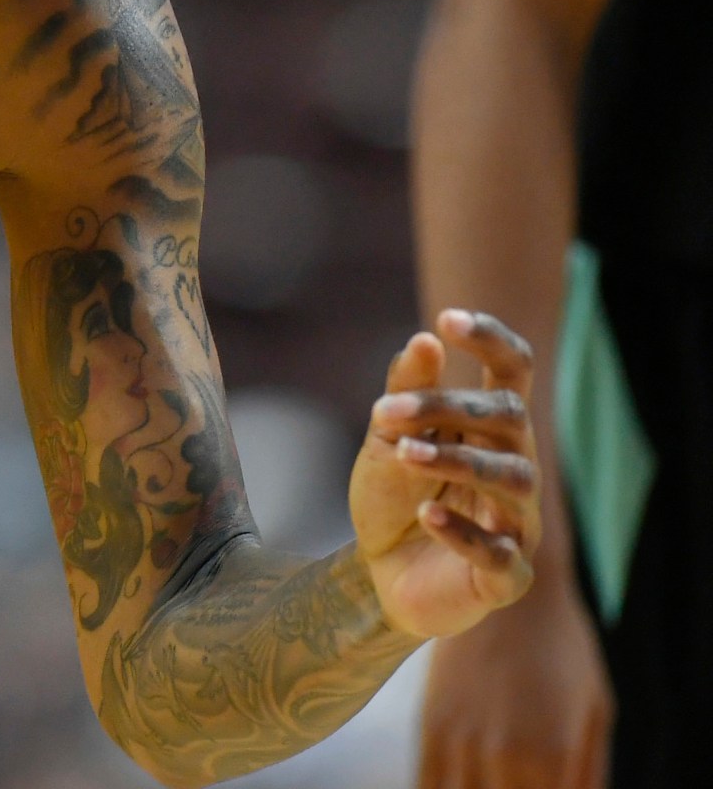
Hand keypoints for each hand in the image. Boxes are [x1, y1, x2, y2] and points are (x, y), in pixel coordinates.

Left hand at [350, 310, 539, 638]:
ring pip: (512, 480)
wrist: (377, 577)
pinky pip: (498, 552)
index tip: (448, 317)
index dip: (492, 340)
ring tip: (405, 454)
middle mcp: (516, 468)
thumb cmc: (392, 498)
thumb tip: (424, 340)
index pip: (514, 372)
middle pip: (510, 420)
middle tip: (387, 413)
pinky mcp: (505, 575)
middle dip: (450, 408)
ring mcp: (517, 523)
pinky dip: (462, 532)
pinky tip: (426, 513)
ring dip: (457, 461)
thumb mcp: (386, 441)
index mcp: (491, 430)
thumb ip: (405, 395)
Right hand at [417, 572, 610, 788]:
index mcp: (552, 754)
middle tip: (513, 784)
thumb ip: (588, 774)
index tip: (541, 788)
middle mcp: (503, 753)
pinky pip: (429, 784)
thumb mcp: (595, 713)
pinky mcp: (432, 725)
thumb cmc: (563, 651)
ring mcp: (462, 739)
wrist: (503, 589)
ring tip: (489, 784)